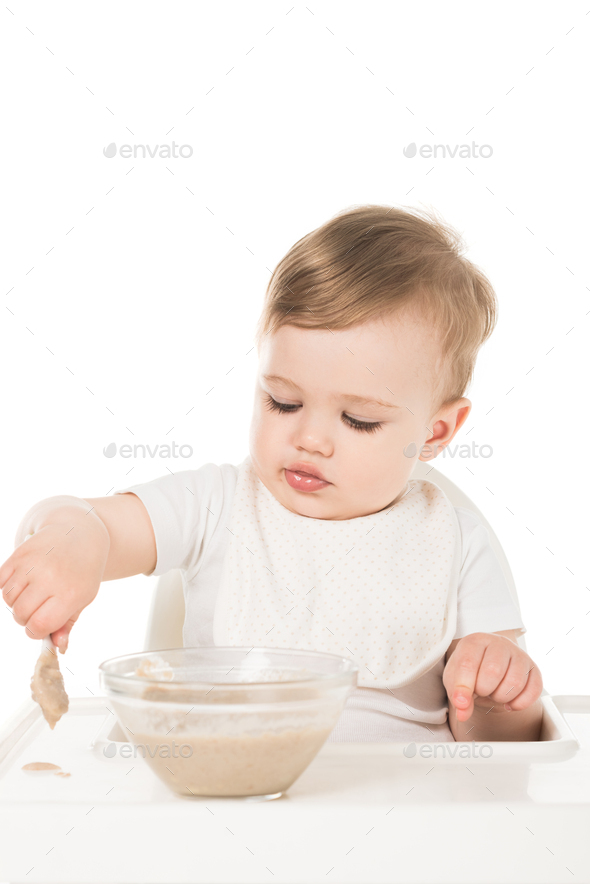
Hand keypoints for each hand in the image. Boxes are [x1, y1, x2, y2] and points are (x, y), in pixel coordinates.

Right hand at [0, 515, 108, 652]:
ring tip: (33, 592)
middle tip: (38, 607)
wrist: (79, 533)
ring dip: (16, 602)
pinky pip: (0, 582)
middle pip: (21, 614)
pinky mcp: (19, 554)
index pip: (39, 625)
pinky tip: (23, 582)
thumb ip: (68, 624)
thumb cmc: (82, 570)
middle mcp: (50, 578)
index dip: (36, 632)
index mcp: (70, 593)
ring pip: (8, 599)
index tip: (41, 626)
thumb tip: (57, 647)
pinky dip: (7, 587)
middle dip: (26, 618)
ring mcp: (32, 564)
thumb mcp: (84, 598)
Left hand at [442, 632, 542, 721]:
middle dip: (484, 690)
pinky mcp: (534, 668)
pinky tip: (509, 702)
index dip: (463, 687)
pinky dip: (520, 704)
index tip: (461, 704)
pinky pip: (533, 690)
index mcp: (475, 641)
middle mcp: (499, 643)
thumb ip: (457, 696)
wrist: (490, 667)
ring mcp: (519, 654)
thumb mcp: (455, 680)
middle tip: (481, 690)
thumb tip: (463, 713)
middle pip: (493, 672)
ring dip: (501, 697)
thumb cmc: (470, 671)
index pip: (468, 663)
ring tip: (494, 693)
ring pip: (515, 682)